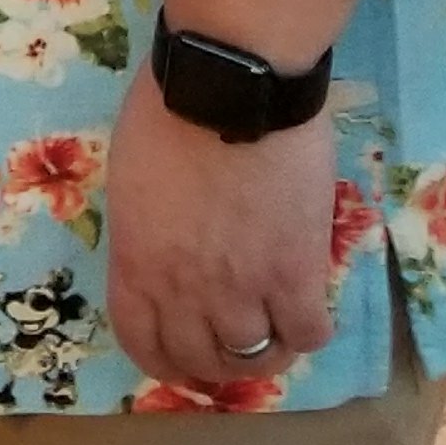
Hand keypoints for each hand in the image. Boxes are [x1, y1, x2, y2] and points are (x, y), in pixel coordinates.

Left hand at [100, 62, 339, 393]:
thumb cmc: (170, 108)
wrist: (230, 85)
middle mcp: (185, 292)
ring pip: (257, 357)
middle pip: (203, 360)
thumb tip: (166, 249)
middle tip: (239, 342)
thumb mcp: (133, 178)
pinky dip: (310, 330)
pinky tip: (312, 309)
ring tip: (281, 329)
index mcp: (137, 264)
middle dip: (219, 360)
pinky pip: (307, 334)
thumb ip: (147, 229)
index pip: (143, 345)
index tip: (185, 355)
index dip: (166, 360)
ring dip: (269, 350)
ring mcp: (242, 289)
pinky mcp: (295, 276)